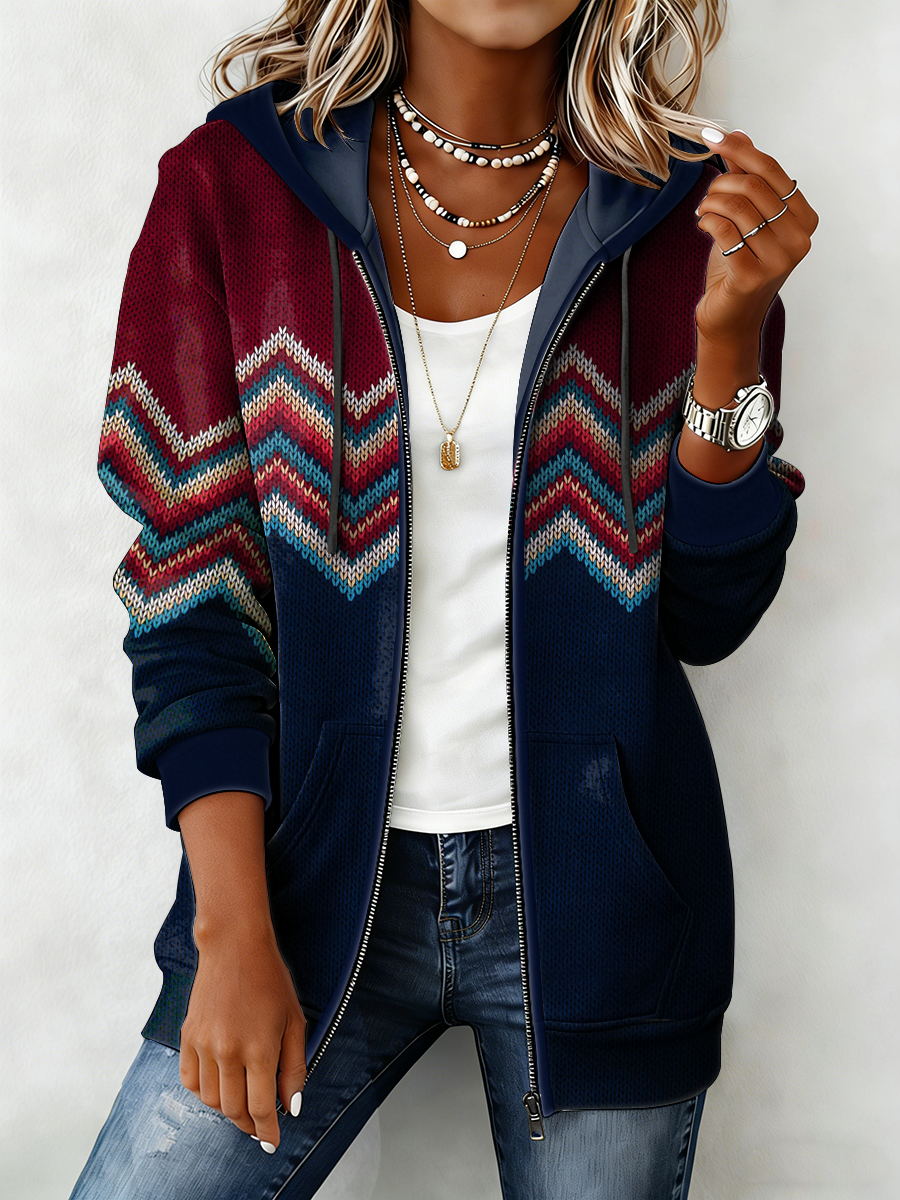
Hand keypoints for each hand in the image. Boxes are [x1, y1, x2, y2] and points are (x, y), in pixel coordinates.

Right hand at [179, 924, 307, 1151]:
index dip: (267, 1130)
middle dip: (249, 1125)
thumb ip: (294, 1067)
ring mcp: (204, 1045)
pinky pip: (190, 1081)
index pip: (261, 1107)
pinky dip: (204, 1092)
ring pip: (211, 1100)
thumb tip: (290, 1105)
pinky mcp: (187, 1037)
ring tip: (242, 1102)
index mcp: (260, 1048)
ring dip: (227, 1109)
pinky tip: (220, 1085)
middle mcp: (228, 1051)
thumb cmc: (270, 980)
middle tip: (259, 1127)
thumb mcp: (294, 1021)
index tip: (272, 1140)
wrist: (234, 947)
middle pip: (234, 1110)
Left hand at [694, 129, 818, 347]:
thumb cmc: (739, 264)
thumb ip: (746, 178)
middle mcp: (799, 238)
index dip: (740, 150)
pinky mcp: (752, 275)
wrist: (731, 317)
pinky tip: (704, 225)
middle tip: (707, 198)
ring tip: (704, 212)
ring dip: (711, 203)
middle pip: (753, 186)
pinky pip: (724, 230)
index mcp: (804, 219)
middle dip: (720, 184)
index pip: (772, 171)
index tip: (711, 135)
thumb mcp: (747, 218)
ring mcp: (779, 259)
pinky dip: (707, 221)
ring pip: (737, 206)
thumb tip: (738, 134)